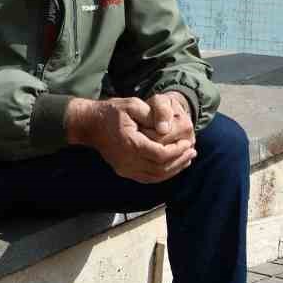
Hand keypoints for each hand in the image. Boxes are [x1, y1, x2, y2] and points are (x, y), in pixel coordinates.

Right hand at [66, 97, 195, 182]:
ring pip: (155, 176)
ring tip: (187, 158)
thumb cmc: (112, 111)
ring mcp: (124, 168)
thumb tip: (166, 127)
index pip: (160, 155)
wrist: (90, 124)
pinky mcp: (124, 171)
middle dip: (179, 161)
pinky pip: (147, 178)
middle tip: (192, 151)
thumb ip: (151, 115)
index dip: (177, 151)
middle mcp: (126, 161)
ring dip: (174, 169)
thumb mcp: (133, 105)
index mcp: (130, 144)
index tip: (188, 142)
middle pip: (160, 169)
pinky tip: (173, 165)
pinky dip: (163, 174)